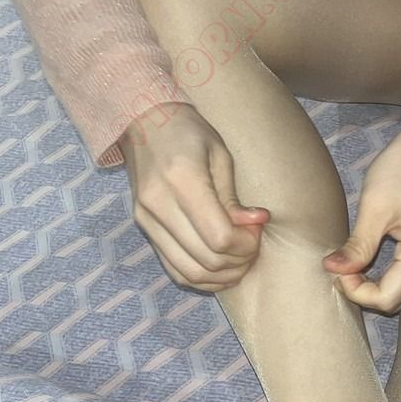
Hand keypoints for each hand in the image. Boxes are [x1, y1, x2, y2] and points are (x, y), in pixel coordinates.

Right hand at [118, 103, 269, 290]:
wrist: (144, 124)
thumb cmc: (188, 133)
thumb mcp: (220, 155)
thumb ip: (234, 197)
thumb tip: (256, 225)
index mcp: (182, 180)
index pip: (219, 237)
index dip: (245, 244)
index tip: (257, 230)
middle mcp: (159, 205)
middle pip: (206, 259)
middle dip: (238, 261)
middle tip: (253, 245)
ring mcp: (147, 220)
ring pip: (189, 272)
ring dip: (221, 276)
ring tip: (239, 260)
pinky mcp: (144, 229)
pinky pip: (174, 269)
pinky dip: (201, 277)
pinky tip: (219, 268)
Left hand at [322, 109, 400, 313]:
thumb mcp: (374, 207)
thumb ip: (356, 246)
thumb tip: (331, 270)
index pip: (387, 299)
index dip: (356, 292)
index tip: (338, 268)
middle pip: (397, 301)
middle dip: (364, 292)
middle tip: (340, 266)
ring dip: (375, 287)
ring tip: (352, 263)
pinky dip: (387, 278)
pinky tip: (369, 260)